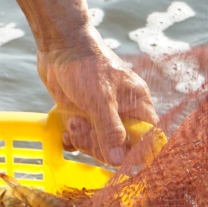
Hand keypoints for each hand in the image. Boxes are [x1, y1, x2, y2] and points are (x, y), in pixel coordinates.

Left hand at [37, 35, 157, 165]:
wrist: (59, 46)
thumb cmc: (86, 65)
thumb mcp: (100, 99)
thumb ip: (110, 130)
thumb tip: (118, 160)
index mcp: (138, 106)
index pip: (148, 139)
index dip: (135, 152)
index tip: (117, 156)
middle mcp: (123, 113)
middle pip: (119, 148)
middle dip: (98, 143)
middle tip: (83, 125)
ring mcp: (101, 116)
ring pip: (98, 146)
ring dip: (83, 139)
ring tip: (73, 121)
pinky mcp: (83, 116)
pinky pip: (81, 140)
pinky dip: (72, 139)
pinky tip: (66, 130)